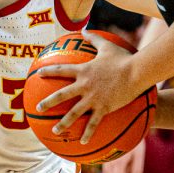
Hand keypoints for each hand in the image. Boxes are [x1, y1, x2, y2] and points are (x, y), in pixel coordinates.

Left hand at [34, 30, 148, 144]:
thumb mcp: (106, 46)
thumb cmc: (123, 58)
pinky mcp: (104, 108)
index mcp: (83, 71)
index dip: (48, 71)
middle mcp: (84, 85)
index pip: (61, 70)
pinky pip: (94, 123)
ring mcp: (93, 98)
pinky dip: (88, 133)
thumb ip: (93, 38)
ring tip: (55, 131)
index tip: (37, 74)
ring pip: (74, 113)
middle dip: (48, 102)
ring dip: (63, 123)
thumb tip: (84, 30)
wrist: (136, 72)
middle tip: (38, 108)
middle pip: (61, 95)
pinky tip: (82, 142)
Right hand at [102, 140, 145, 172]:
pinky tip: (125, 167)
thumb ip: (136, 170)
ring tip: (131, 171)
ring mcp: (105, 160)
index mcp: (118, 162)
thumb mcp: (139, 155)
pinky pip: (109, 172)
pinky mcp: (105, 159)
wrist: (123, 125)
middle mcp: (109, 162)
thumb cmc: (133, 139)